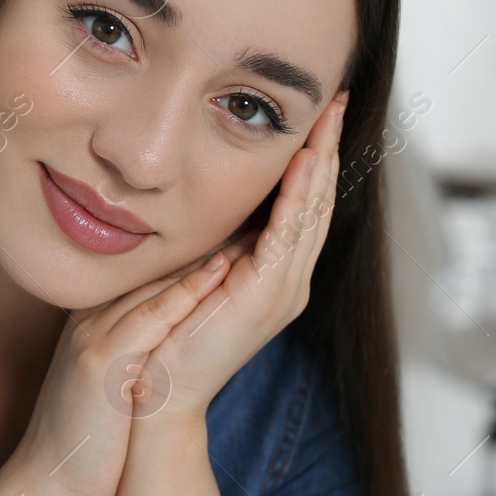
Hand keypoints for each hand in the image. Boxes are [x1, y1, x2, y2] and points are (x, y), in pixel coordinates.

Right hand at [5, 248, 235, 495]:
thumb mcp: (110, 384)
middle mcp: (92, 319)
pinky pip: (149, 317)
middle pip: (157, 269)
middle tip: (257, 212)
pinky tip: (220, 270)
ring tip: (252, 224)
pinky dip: (185, 292)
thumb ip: (134, 353)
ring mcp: (92, 336)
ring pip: (156, 283)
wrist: (48, 484)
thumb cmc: (88, 442)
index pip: (153, 275)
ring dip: (206, 253)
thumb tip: (173, 345)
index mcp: (96, 322)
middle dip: (209, 240)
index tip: (242, 228)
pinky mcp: (99, 363)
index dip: (198, 250)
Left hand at [138, 90, 347, 421]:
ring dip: (322, 159)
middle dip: (329, 148)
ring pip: (313, 211)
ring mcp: (282, 291)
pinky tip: (304, 157)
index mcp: (275, 279)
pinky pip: (290, 232)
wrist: (157, 396)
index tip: (317, 115)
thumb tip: (207, 203)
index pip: (304, 207)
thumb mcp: (196, 278)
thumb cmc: (165, 341)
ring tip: (329, 115)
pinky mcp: (265, 295)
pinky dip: (299, 192)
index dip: (313, 161)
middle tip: (338, 99)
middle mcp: (289, 283)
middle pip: (320, 202)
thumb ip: (213, 245)